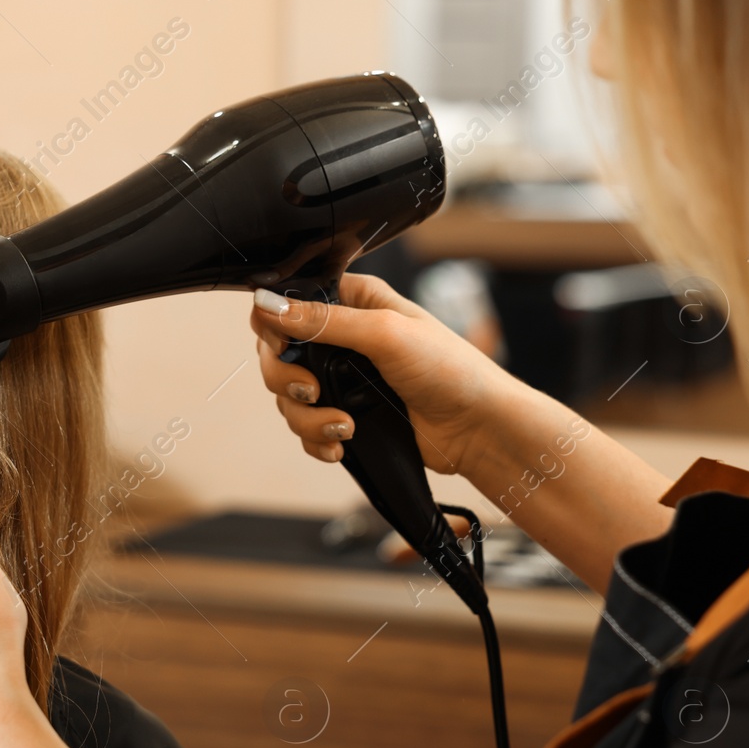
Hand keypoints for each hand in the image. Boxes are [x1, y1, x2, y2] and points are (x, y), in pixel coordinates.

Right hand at [249, 274, 517, 474]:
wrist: (478, 428)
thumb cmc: (451, 370)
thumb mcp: (386, 333)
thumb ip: (325, 321)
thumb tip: (270, 306)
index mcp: (354, 303)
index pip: (289, 304)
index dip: (274, 327)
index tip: (281, 349)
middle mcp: (344, 338)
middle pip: (278, 356)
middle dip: (287, 381)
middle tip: (312, 392)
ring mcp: (343, 380)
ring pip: (289, 398)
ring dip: (308, 418)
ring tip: (343, 427)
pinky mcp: (347, 414)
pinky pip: (307, 429)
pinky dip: (317, 440)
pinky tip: (341, 445)